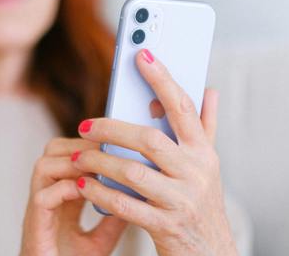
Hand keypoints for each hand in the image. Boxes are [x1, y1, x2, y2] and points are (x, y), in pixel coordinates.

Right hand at [20, 137, 127, 255]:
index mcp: (60, 197)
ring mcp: (39, 209)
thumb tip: (137, 197)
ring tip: (95, 169)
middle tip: (104, 151)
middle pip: (52, 151)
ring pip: (43, 166)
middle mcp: (47, 196)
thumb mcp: (99, 240)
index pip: (68, 155)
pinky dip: (63, 190)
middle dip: (78, 145)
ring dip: (70, 163)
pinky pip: (43, 197)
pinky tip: (83, 192)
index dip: (87, 145)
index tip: (113, 144)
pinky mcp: (35, 226)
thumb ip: (112, 218)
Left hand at [71, 49, 237, 255]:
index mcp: (203, 151)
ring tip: (78, 156)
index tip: (140, 53)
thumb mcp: (206, 162)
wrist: (208, 251)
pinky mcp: (165, 225)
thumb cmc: (199, 198)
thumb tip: (210, 89)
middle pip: (149, 139)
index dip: (162, 78)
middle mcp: (196, 172)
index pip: (182, 106)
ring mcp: (181, 200)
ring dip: (100, 161)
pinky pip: (126, 205)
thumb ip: (204, 126)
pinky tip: (83, 184)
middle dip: (112, 129)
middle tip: (84, 125)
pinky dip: (101, 193)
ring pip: (134, 172)